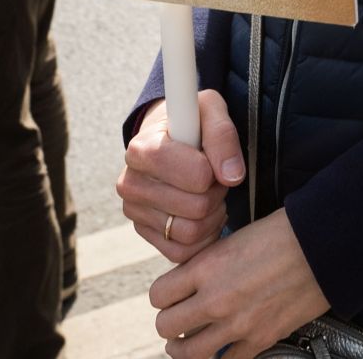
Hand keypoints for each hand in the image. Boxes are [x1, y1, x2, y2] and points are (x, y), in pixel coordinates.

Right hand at [117, 90, 243, 264]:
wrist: (169, 138)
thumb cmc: (190, 123)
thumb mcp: (210, 110)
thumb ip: (222, 135)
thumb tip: (231, 176)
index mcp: (142, 149)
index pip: (197, 176)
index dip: (215, 169)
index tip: (212, 159)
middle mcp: (130, 184)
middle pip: (197, 208)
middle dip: (216, 193)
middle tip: (214, 178)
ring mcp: (135, 212)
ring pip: (190, 233)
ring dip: (211, 215)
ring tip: (208, 193)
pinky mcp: (144, 234)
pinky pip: (183, 253)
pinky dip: (202, 237)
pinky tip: (203, 214)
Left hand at [151, 208, 328, 358]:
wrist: (321, 247)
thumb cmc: (281, 235)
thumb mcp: (232, 239)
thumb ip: (206, 265)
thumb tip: (190, 283)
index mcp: (206, 267)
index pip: (158, 295)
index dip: (162, 297)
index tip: (170, 297)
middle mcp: (215, 299)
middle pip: (166, 327)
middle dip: (169, 325)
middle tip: (177, 321)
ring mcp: (237, 324)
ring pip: (188, 354)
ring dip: (184, 349)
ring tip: (188, 343)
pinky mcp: (260, 340)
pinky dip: (219, 358)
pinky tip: (220, 350)